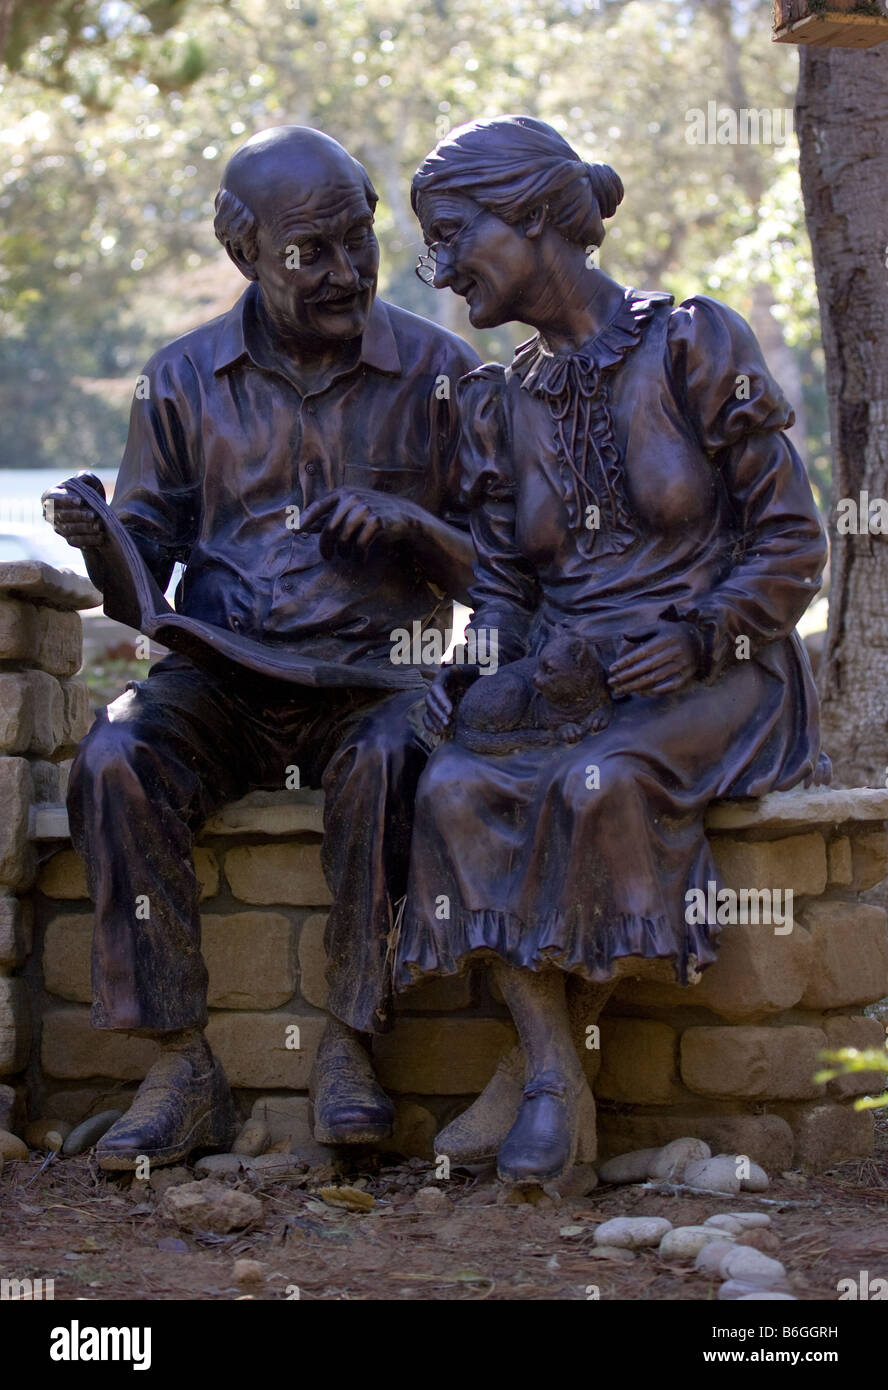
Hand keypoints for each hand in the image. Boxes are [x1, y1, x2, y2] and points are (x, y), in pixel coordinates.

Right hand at [41, 473, 106, 550]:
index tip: (80, 501)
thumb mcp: (87, 480)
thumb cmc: (86, 491)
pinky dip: (87, 540)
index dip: (65, 500)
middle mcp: (49, 513)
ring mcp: (57, 527)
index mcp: (49, 496)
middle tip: (93, 515)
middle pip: (61, 516)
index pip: (53, 498)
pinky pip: (75, 541)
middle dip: (78, 516)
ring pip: (68, 529)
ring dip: (84, 528)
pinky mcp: (67, 538)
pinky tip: (100, 537)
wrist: (94, 509)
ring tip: (99, 526)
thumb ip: (84, 477)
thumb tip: (82, 478)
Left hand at [300, 487, 417, 560]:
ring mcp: (366, 509)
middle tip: (327, 557)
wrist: (403, 515)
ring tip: (345, 556)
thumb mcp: (348, 510)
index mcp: (343, 493)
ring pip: (344, 538)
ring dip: (343, 552)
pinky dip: (358, 556)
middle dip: (326, 546)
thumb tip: (297, 526)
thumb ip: (325, 517)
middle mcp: (353, 498)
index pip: (318, 506)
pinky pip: (360, 544)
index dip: (305, 519)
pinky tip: (359, 559)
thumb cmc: (370, 513)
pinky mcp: (378, 522)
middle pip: (330, 528)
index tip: (294, 530)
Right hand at [424, 664, 481, 734]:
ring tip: (444, 729)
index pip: (437, 687)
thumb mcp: (478, 668)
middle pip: (430, 699)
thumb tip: (449, 661)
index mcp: (446, 676)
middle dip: (437, 712)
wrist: (485, 683)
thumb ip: (468, 663)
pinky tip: (438, 732)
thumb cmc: (482, 675)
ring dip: (434, 720)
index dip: (441, 700)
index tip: (450, 711)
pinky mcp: (439, 708)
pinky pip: (428, 717)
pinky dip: (430, 724)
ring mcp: (437, 698)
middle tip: (447, 723)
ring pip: (428, 709)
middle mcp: (439, 687)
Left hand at [608, 621, 700, 696]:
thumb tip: (623, 636)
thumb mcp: (659, 627)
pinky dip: (656, 691)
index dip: (626, 661)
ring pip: (655, 678)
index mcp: (665, 639)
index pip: (642, 652)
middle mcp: (674, 652)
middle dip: (627, 676)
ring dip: (636, 686)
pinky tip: (641, 694)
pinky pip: (670, 686)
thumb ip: (641, 632)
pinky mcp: (686, 675)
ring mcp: (681, 665)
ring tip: (621, 690)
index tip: (612, 669)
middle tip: (611, 683)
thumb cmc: (674, 633)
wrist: (701, 641)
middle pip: (646, 667)